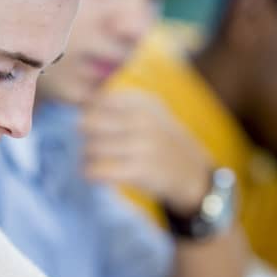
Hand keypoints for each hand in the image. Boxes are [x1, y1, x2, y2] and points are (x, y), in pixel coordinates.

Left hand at [80, 91, 213, 214]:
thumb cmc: (163, 141)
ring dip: (87, 157)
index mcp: (142, 103)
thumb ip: (119, 104)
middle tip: (92, 144)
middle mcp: (142, 120)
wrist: (193, 174)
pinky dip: (91, 173)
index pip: (97, 101)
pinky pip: (98, 170)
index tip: (96, 127)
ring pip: (90, 147)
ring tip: (96, 161)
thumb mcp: (150, 112)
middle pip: (89, 122)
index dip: (89, 115)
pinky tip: (96, 174)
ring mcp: (142, 146)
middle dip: (86, 135)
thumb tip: (83, 104)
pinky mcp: (139, 171)